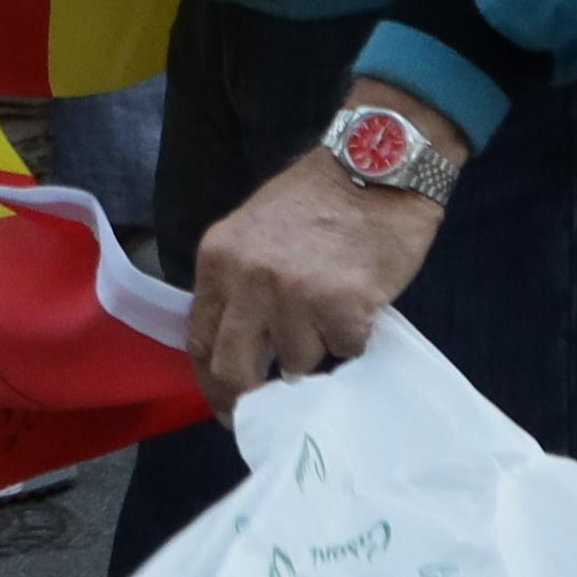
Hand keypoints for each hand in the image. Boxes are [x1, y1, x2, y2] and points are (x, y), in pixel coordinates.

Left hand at [187, 133, 441, 396]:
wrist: (377, 163)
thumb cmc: (319, 199)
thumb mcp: (254, 233)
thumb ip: (238, 286)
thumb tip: (239, 349)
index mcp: (218, 259)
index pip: (199, 341)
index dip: (211, 382)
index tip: (227, 406)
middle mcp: (248, 279)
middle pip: (234, 370)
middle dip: (251, 400)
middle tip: (272, 414)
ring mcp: (293, 294)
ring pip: (298, 364)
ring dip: (319, 352)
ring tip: (334, 314)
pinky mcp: (341, 305)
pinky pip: (345, 351)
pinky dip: (355, 339)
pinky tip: (361, 305)